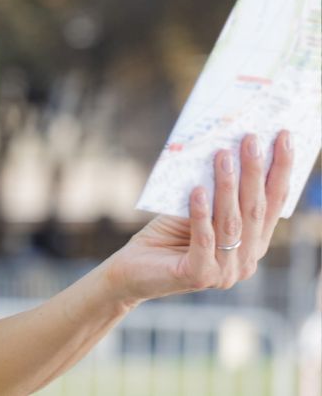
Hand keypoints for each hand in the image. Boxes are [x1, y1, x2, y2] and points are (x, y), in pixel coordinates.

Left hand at [103, 131, 292, 305]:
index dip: (280, 171)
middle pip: (255, 210)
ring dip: (228, 185)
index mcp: (251, 244)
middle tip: (252, 139)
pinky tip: (197, 190)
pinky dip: (201, 214)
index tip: (283, 138)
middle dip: (256, 171)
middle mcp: (245, 260)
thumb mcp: (192, 211)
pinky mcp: (199, 276)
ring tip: (222, 154)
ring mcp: (225, 272)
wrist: (131, 271)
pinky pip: (203, 240)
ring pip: (231, 222)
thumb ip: (211, 193)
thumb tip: (222, 150)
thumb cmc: (164, 237)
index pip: (272, 204)